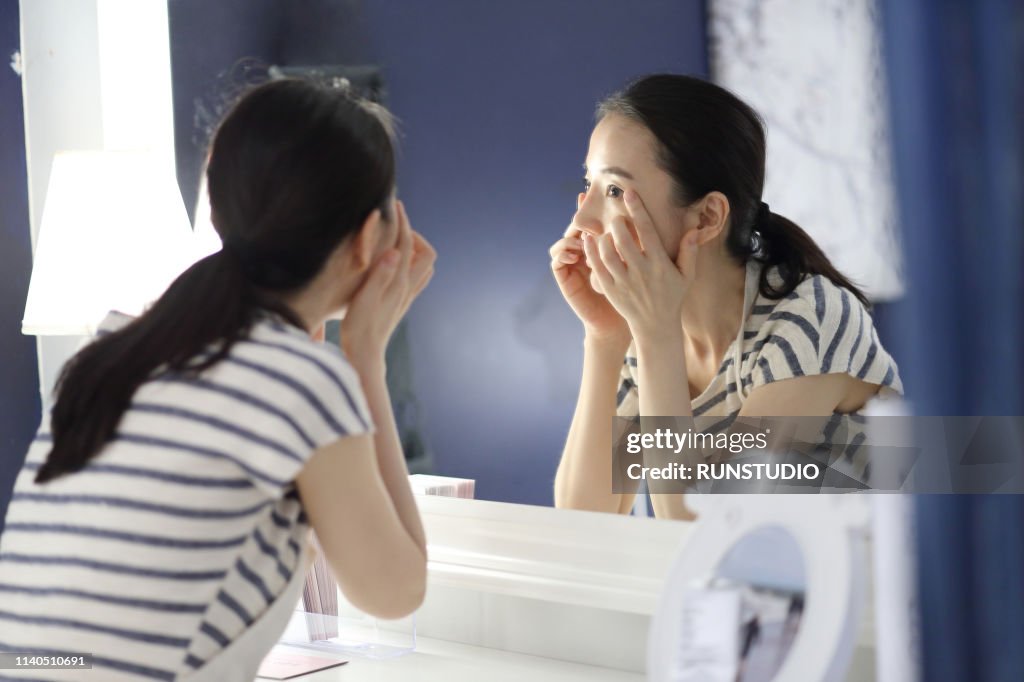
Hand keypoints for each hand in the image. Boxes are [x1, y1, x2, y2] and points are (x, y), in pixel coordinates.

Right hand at [341, 201, 435, 368]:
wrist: (365, 356)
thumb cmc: (359, 329)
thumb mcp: (364, 300)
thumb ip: (379, 275)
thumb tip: (394, 252)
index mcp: (398, 282)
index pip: (406, 244)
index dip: (402, 222)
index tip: (395, 206)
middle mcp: (407, 288)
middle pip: (426, 254)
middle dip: (415, 235)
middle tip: (396, 227)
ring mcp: (406, 296)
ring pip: (423, 266)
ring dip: (414, 250)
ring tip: (395, 242)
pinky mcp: (401, 303)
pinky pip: (415, 277)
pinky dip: (410, 263)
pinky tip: (392, 264)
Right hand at [549, 193, 630, 344]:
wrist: (619, 321)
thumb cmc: (631, 295)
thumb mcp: (636, 267)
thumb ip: (637, 245)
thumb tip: (649, 221)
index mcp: (600, 249)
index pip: (591, 225)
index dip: (587, 212)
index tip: (586, 196)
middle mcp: (583, 255)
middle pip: (574, 231)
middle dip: (577, 222)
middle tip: (585, 217)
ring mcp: (572, 266)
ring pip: (562, 243)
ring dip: (568, 237)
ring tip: (581, 237)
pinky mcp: (565, 279)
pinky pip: (557, 262)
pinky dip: (561, 254)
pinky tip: (573, 252)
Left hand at [583, 190, 697, 342]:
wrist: (655, 326)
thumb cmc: (672, 297)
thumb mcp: (687, 276)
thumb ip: (690, 252)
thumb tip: (693, 229)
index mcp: (660, 264)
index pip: (647, 232)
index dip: (638, 209)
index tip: (629, 192)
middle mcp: (640, 272)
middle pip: (624, 240)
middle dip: (618, 222)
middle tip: (617, 216)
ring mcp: (623, 282)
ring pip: (608, 252)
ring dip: (604, 236)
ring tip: (608, 231)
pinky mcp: (610, 290)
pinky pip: (597, 267)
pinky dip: (590, 251)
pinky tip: (588, 240)